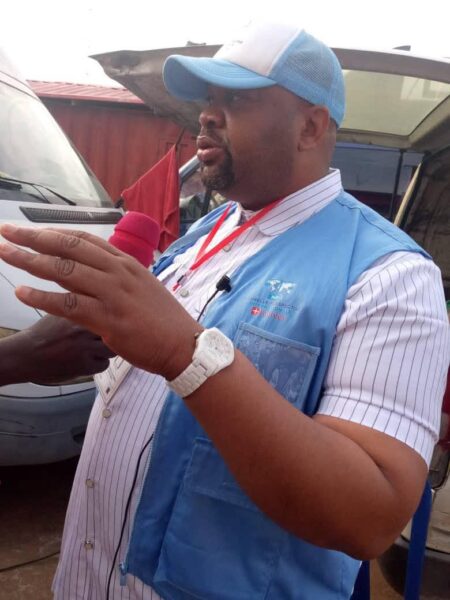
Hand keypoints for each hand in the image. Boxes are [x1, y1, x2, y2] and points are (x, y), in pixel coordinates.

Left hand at [0, 225, 201, 378]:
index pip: (83, 239)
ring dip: (30, 261)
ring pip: (64, 271)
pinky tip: (22, 293)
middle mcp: (117, 271)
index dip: (53, 232)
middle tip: (6, 232)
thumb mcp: (140, 287)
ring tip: (5, 254)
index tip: (30, 231)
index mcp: (125, 262)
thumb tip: (85, 273)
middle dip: (33, 238)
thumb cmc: (162, 318)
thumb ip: (114, 277)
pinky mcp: (108, 318)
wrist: (183, 343)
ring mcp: (113, 293)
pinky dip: (42, 297)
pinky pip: (69, 304)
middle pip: (68, 248)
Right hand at [23, 314, 114, 383]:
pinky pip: (104, 365)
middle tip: (108, 335)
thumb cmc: (44, 333)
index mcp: (79, 311)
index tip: (114, 318)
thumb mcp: (61, 311)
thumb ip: (81, 305)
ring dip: (108, 349)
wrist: (26, 355)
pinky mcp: (85, 366)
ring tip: (96, 348)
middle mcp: (84, 328)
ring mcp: (86, 348)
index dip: (114, 315)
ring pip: (113, 349)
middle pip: (115, 330)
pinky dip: (99, 363)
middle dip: (115, 333)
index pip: (108, 310)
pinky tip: (89, 360)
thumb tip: (100, 301)